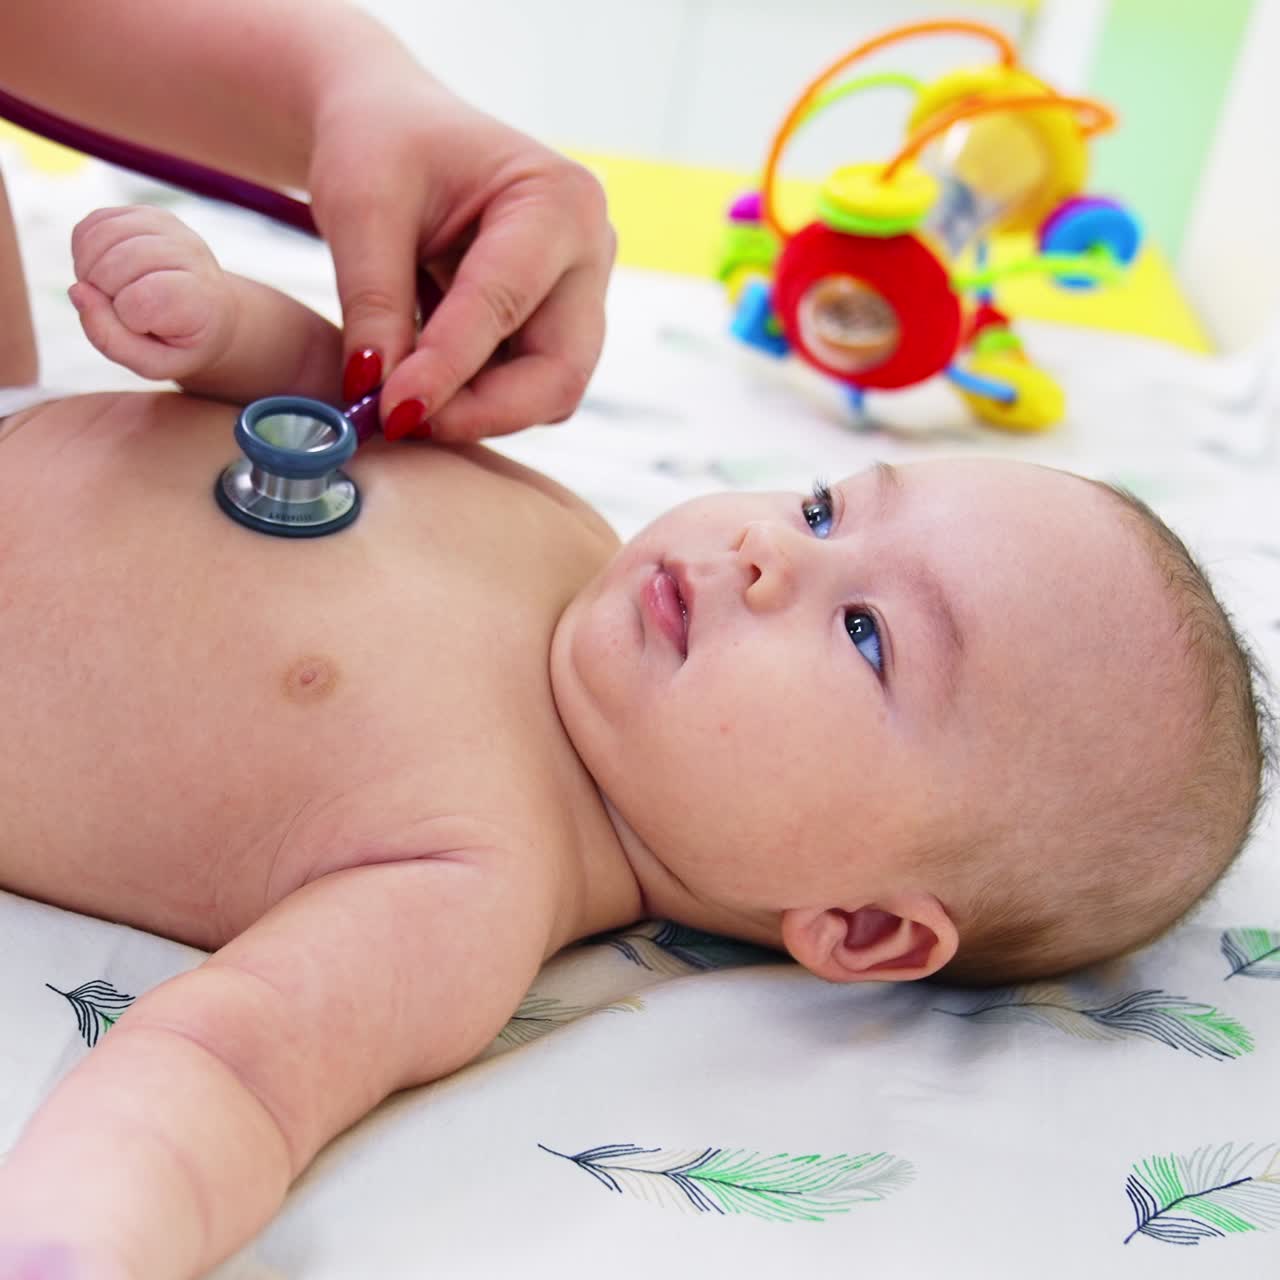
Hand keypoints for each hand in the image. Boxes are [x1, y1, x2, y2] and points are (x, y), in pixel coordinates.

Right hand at [68, 206, 235, 381]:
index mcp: (201, 297)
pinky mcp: (145, 213)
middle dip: (104, 293)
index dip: (127, 319)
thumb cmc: (180, 342)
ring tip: (110, 291)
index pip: (142, 299)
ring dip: (89, 270)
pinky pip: (93, 223)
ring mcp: (168, 227)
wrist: (210, 313)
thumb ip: (112, 340)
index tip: (146, 328)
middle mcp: (189, 253)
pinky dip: (85, 250)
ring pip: (101, 237)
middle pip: (116, 264)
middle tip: (121, 310)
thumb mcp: (155, 363)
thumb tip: (77, 291)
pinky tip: (104, 270)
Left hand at [307, 76, 614, 442]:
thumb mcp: (360, 207)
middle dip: (482, 410)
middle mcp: (591, 252)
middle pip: (558, 371)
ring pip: (549, 392)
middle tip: (402, 423)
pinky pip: (527, 388)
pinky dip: (475, 400)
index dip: (448, 369)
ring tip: (401, 401)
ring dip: (477, 411)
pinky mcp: (559, 327)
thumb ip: (373, 303)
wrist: (396, 130)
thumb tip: (377, 394)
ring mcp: (583, 295)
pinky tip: (422, 385)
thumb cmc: (382, 145)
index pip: (505, 304)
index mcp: (559, 199)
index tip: (391, 411)